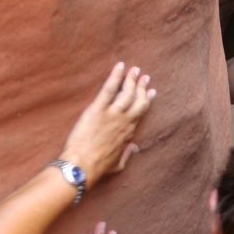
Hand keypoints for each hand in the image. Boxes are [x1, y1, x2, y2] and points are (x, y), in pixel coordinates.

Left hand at [59, 62, 155, 185]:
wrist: (82, 165)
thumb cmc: (98, 167)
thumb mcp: (117, 165)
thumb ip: (127, 154)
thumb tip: (134, 148)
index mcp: (128, 133)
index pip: (140, 113)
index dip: (146, 100)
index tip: (151, 92)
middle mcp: (124, 121)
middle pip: (138, 100)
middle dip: (142, 87)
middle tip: (145, 77)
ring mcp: (112, 114)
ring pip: (127, 92)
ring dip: (132, 79)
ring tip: (135, 69)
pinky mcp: (98, 109)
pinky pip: (109, 88)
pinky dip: (116, 76)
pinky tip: (120, 66)